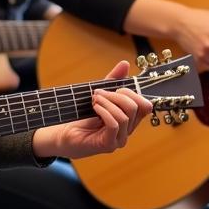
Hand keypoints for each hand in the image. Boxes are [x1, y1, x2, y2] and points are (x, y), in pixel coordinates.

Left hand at [32, 61, 152, 159]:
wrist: (63, 133)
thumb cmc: (82, 116)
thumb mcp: (100, 94)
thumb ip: (113, 80)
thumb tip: (125, 64)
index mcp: (129, 119)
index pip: (145, 105)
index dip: (133, 93)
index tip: (115, 88)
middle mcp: (128, 130)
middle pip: (137, 107)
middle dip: (117, 95)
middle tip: (99, 92)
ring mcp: (119, 139)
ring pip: (125, 116)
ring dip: (108, 102)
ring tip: (94, 99)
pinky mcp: (108, 145)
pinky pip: (114, 124)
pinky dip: (104, 112)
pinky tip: (95, 107)